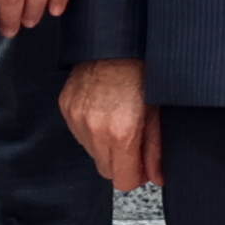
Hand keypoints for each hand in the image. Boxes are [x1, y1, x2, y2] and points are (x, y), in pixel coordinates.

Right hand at [61, 57, 159, 188]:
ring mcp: (77, 119)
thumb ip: (155, 150)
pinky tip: (103, 111)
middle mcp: (95, 130)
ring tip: (117, 119)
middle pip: (106, 171)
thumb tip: (157, 178)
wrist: (115, 42)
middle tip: (132, 141)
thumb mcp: (156, 113)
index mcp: (122, 133)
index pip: (123, 182)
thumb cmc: (142, 73)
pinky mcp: (66, 108)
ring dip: (104, 146)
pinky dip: (91, 130)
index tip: (141, 165)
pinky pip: (79, 134)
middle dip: (120, 163)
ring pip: (92, 153)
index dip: (135, 176)